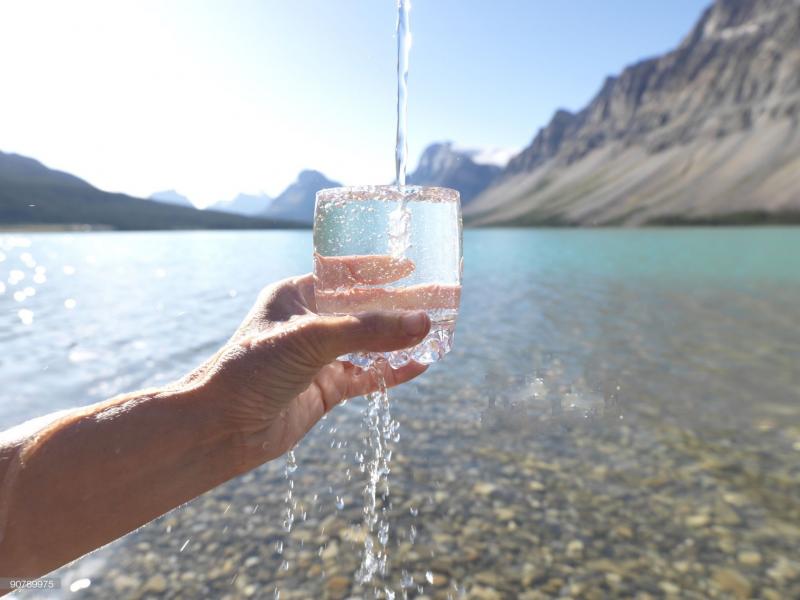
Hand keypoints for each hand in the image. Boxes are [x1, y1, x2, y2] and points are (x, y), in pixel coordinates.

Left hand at [186, 265, 429, 467]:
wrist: (221, 428)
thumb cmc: (252, 369)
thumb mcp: (312, 339)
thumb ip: (368, 330)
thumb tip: (422, 323)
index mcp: (297, 295)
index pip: (344, 275)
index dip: (378, 271)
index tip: (410, 268)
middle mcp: (309, 323)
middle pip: (362, 310)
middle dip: (397, 308)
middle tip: (434, 303)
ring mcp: (318, 358)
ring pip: (369, 344)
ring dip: (398, 341)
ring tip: (434, 333)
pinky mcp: (325, 389)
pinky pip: (367, 376)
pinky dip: (392, 372)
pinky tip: (418, 366)